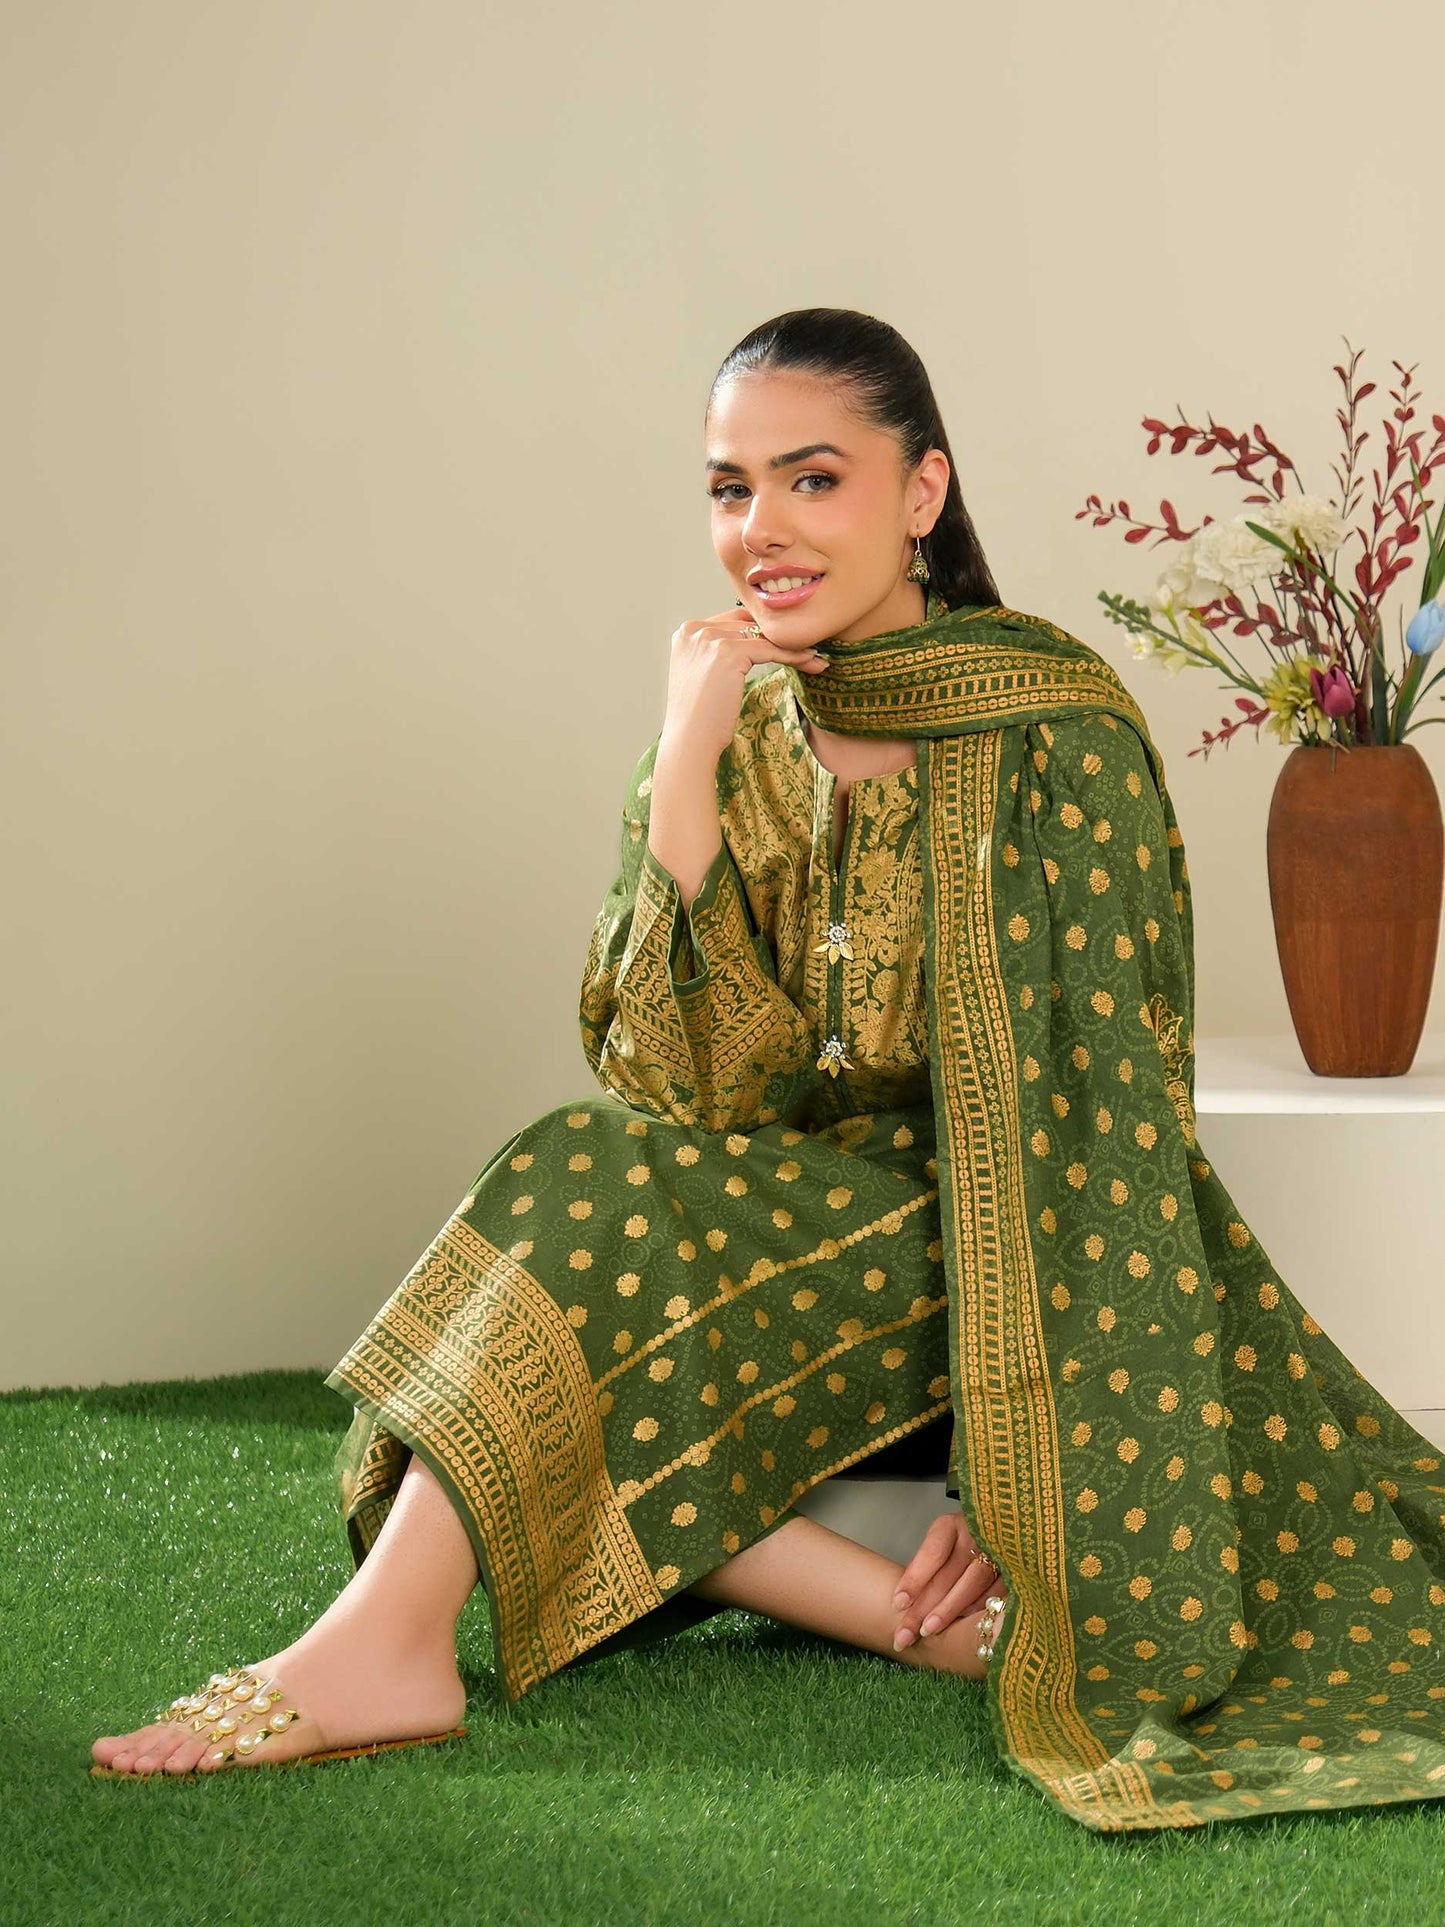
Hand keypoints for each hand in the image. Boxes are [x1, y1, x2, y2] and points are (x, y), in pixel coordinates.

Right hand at [659, 604, 828, 764]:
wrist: (691, 741)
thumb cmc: (700, 717)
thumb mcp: (705, 675)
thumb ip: (719, 654)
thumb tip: (754, 644)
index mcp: (687, 632)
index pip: (733, 621)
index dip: (761, 631)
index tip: (785, 641)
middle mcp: (695, 629)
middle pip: (748, 625)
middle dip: (778, 638)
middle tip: (807, 648)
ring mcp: (710, 639)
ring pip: (762, 637)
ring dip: (791, 646)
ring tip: (814, 658)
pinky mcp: (728, 652)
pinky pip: (770, 649)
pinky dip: (793, 655)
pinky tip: (810, 661)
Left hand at [890, 1512, 1004, 1652]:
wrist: (1003, 1528)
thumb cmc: (959, 1542)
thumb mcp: (939, 1543)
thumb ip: (925, 1567)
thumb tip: (903, 1603)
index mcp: (950, 1526)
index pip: (931, 1554)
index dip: (915, 1579)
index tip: (898, 1604)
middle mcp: (974, 1534)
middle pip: (947, 1574)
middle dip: (924, 1607)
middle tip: (904, 1634)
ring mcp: (997, 1550)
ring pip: (971, 1584)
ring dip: (949, 1611)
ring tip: (928, 1632)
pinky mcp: (1016, 1568)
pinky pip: (995, 1592)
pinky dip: (977, 1610)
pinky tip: (962, 1627)